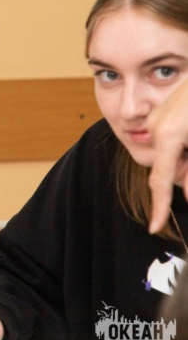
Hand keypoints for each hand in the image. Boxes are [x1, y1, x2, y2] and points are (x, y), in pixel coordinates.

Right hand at [147, 80, 187, 233]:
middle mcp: (156, 126)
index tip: (154, 226)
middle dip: (186, 171)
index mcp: (167, 135)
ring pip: (172, 154)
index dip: (160, 206)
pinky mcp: (163, 113)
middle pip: (168, 166)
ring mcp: (157, 118)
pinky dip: (185, 147)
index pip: (159, 180)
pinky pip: (172, 140)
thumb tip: (186, 192)